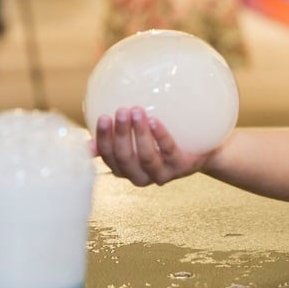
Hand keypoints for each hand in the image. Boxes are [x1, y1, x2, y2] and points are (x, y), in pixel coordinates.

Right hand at [93, 106, 210, 185]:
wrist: (201, 151)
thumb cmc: (162, 142)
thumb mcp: (139, 141)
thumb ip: (117, 139)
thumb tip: (87, 142)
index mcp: (126, 170)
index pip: (109, 158)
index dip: (104, 139)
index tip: (104, 117)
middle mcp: (141, 177)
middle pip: (125, 159)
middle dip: (121, 134)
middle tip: (121, 111)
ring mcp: (162, 174)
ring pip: (146, 157)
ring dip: (139, 134)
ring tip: (136, 111)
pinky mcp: (181, 167)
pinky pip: (169, 151)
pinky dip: (160, 136)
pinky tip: (154, 120)